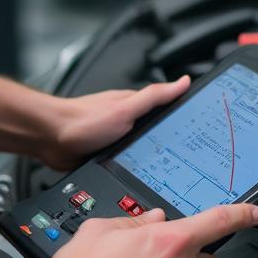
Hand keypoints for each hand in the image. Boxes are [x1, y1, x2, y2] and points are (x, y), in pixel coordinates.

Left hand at [39, 76, 190, 169]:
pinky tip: (144, 177)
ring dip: (155, 160)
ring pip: (146, 150)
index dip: (188, 117)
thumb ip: (155, 96)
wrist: (50, 140)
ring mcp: (119, 139)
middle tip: (195, 158)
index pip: (170, 109)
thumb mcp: (126, 107)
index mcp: (138, 106)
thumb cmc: (83, 121)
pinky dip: (138, 168)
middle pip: (160, 132)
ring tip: (175, 172)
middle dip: (176, 144)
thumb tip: (184, 81)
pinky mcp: (109, 156)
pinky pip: (130, 163)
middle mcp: (130, 121)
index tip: (207, 125)